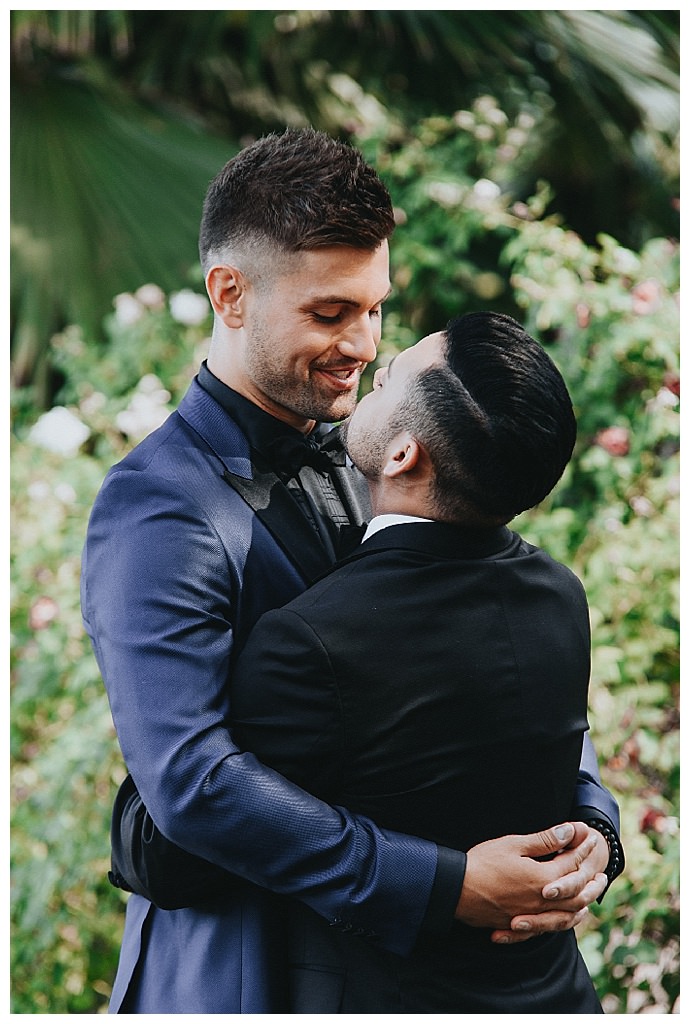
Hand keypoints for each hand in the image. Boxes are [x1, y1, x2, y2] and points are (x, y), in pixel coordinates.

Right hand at [456, 822, 607, 944]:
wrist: (456, 890)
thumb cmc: (482, 863)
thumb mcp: (513, 845)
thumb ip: (544, 840)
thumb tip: (569, 831)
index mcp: (543, 878)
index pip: (571, 862)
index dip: (582, 847)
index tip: (589, 835)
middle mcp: (542, 900)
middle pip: (577, 891)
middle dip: (591, 877)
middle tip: (601, 867)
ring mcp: (532, 915)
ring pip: (569, 913)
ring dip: (585, 901)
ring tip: (594, 893)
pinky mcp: (520, 924)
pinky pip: (552, 926)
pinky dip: (567, 920)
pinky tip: (570, 916)